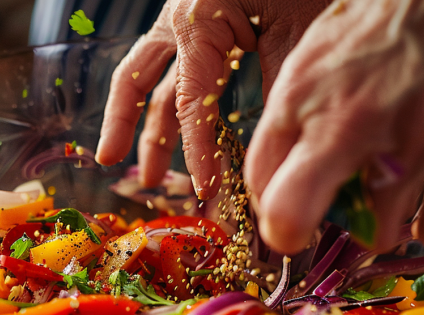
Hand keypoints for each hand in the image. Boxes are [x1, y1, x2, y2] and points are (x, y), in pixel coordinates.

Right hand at [95, 0, 329, 196]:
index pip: (187, 98)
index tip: (207, 188)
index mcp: (197, 18)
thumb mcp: (296, 28)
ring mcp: (181, 21)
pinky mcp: (196, 25)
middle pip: (138, 82)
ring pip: (146, 78)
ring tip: (150, 173)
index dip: (196, 149)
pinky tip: (176, 133)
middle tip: (126, 170)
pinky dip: (170, 104)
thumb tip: (272, 149)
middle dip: (131, 130)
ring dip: (146, 126)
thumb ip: (276, 84)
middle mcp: (177, 19)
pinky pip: (171, 69)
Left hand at [244, 0, 423, 253]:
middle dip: (312, 223)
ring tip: (383, 195)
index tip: (284, 216)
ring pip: (379, 235)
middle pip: (305, 218)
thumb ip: (278, 134)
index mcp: (302, 103)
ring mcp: (417, 143)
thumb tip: (266, 193)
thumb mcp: (302, 71)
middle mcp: (356, 126)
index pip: (263, 190)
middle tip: (330, 205)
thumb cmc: (368, 33)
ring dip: (376, 225)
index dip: (271, 213)